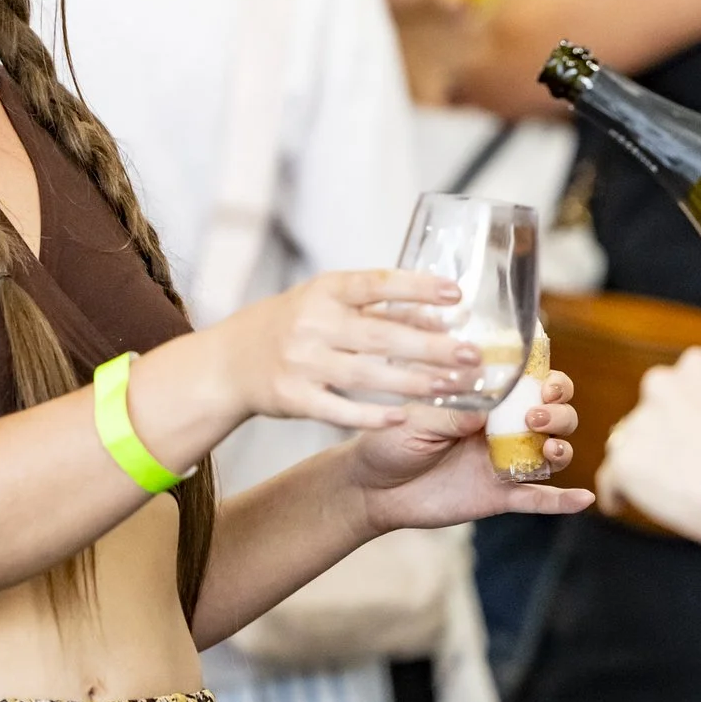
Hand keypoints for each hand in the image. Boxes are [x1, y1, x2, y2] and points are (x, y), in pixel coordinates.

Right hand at [215, 271, 486, 431]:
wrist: (230, 361)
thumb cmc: (293, 325)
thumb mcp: (328, 303)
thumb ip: (380, 308)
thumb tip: (441, 315)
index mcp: (324, 291)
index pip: (376, 283)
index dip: (416, 287)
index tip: (456, 294)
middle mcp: (312, 323)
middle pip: (380, 335)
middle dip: (430, 346)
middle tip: (471, 355)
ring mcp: (301, 362)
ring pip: (366, 375)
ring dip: (413, 382)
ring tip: (452, 386)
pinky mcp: (293, 397)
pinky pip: (337, 409)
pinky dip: (370, 415)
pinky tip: (403, 417)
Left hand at [348, 370, 592, 533]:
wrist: (373, 487)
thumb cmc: (392, 439)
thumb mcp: (420, 417)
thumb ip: (456, 409)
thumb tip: (491, 399)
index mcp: (487, 399)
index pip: (532, 380)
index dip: (549, 378)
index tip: (544, 380)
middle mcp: (503, 427)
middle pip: (554, 414)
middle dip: (558, 410)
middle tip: (535, 414)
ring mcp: (504, 461)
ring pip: (553, 453)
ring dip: (561, 447)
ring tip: (546, 447)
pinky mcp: (499, 495)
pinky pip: (537, 498)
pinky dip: (563, 500)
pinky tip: (583, 498)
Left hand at [599, 348, 700, 543]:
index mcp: (697, 367)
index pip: (680, 386)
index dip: (687, 412)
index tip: (694, 431)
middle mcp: (661, 385)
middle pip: (651, 412)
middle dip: (660, 434)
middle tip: (680, 463)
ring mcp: (639, 422)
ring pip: (630, 444)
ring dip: (641, 462)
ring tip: (658, 490)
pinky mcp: (624, 460)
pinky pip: (611, 479)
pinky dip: (616, 492)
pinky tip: (618, 505)